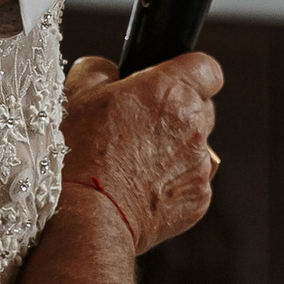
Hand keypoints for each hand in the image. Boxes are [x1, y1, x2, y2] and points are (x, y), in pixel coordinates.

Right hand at [56, 53, 221, 253]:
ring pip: (196, 148)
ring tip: (134, 164)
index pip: (207, 68)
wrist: (86, 215)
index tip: (170, 83)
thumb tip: (109, 70)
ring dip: (174, 151)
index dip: (189, 73)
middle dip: (178, 114)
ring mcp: (200, 165)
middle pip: (202, 108)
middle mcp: (193, 125)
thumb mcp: (75, 95)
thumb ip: (99, 69)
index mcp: (169, 91)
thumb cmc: (77, 155)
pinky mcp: (199, 199)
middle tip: (140, 128)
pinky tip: (139, 188)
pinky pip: (191, 182)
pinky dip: (171, 184)